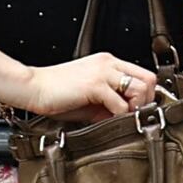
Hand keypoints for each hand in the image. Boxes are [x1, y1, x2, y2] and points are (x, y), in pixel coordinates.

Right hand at [20, 53, 158, 123]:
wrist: (33, 88)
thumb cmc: (56, 94)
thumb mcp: (91, 98)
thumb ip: (111, 104)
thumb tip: (127, 118)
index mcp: (107, 63)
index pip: (143, 75)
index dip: (146, 95)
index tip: (137, 110)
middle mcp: (108, 63)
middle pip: (148, 79)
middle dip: (146, 101)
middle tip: (132, 115)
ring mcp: (103, 72)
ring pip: (140, 88)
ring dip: (135, 107)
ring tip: (121, 117)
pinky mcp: (95, 84)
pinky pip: (120, 103)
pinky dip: (119, 115)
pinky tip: (108, 119)